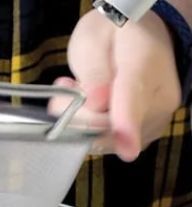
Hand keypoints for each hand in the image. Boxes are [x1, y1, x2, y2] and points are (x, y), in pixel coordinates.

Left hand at [53, 9, 181, 161]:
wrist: (140, 35)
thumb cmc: (114, 35)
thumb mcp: (93, 40)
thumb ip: (94, 71)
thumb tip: (96, 103)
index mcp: (145, 64)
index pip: (134, 98)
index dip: (126, 126)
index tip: (126, 150)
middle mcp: (160, 97)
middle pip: (114, 127)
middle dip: (79, 117)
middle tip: (67, 86)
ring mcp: (156, 117)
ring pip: (111, 139)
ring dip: (84, 122)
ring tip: (80, 88)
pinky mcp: (147, 131)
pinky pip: (112, 141)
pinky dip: (92, 129)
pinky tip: (89, 105)